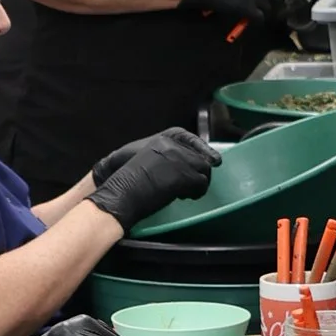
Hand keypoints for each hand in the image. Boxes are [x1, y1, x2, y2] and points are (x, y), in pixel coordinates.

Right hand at [90, 125, 216, 230]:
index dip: (205, 151)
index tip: (215, 160)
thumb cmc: (128, 176)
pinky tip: (186, 197)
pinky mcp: (182, 176)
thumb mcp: (148, 157)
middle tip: (195, 185)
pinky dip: (196, 192)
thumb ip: (166, 155)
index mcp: (165, 139)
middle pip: (201, 157)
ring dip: (199, 183)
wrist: (120, 188)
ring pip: (203, 170)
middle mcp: (173, 146)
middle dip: (201, 172)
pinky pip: (200, 183)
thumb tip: (184, 162)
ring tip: (189, 193)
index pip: (194, 141)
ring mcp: (178, 160)